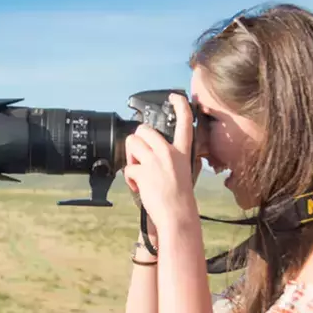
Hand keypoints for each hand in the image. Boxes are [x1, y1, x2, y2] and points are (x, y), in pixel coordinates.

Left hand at [122, 94, 199, 233]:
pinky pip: (127, 168)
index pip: (185, 121)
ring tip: (139, 171)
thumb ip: (172, 159)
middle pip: (144, 130)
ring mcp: (155, 161)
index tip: (174, 96)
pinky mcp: (142, 172)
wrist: (177, 215)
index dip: (180, 105)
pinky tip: (138, 186)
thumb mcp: (184, 172)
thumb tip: (153, 152)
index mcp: (183, 152)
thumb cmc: (180, 198)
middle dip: (137, 140)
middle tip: (139, 155)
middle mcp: (169, 152)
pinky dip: (130, 178)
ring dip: (131, 157)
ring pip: (132, 143)